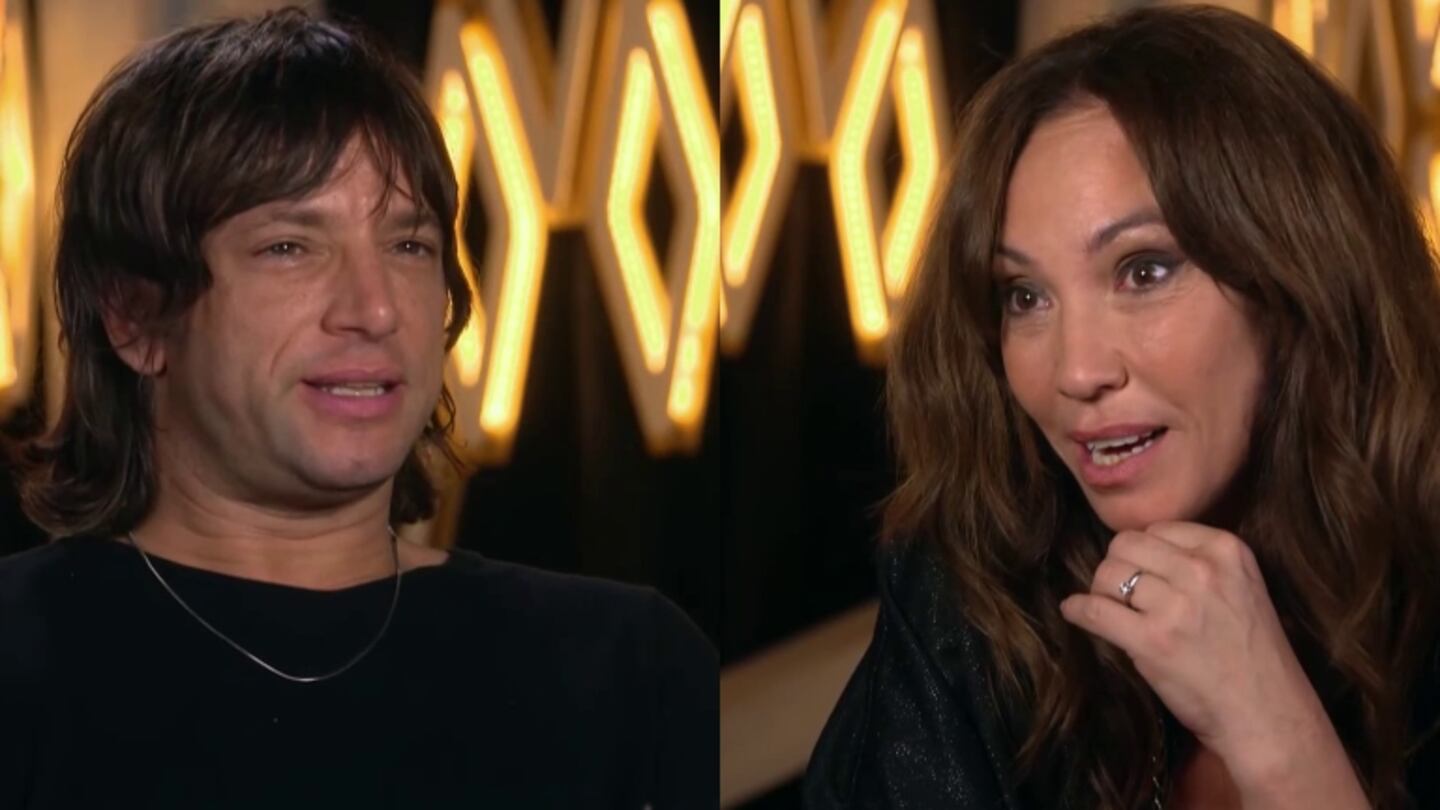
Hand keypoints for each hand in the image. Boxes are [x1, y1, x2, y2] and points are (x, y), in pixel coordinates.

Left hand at [1058, 522, 1342, 790]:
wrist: (1267, 714)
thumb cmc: (1252, 656)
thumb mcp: (1239, 588)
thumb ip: (1196, 563)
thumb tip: (1132, 551)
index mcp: (1226, 549)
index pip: (1157, 529)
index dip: (1143, 554)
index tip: (1145, 577)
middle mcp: (1202, 570)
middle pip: (1125, 545)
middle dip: (1117, 568)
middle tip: (1123, 595)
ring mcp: (1177, 605)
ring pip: (1107, 574)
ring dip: (1102, 592)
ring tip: (1114, 612)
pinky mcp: (1152, 640)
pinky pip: (1094, 609)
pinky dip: (1077, 610)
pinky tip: (1074, 613)